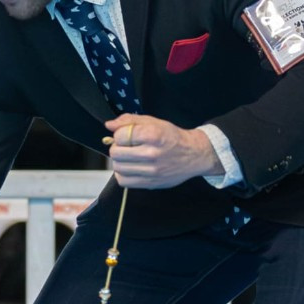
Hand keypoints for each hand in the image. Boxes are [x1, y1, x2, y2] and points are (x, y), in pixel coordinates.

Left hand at [103, 114, 221, 188]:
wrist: (194, 154)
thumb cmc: (172, 137)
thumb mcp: (154, 122)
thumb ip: (130, 120)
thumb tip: (109, 125)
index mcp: (154, 135)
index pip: (120, 135)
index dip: (119, 134)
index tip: (126, 135)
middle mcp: (152, 154)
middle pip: (116, 153)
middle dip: (117, 148)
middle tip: (126, 146)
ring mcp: (152, 171)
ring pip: (118, 168)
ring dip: (119, 161)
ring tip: (129, 157)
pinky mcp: (151, 183)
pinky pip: (123, 181)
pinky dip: (122, 174)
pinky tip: (131, 168)